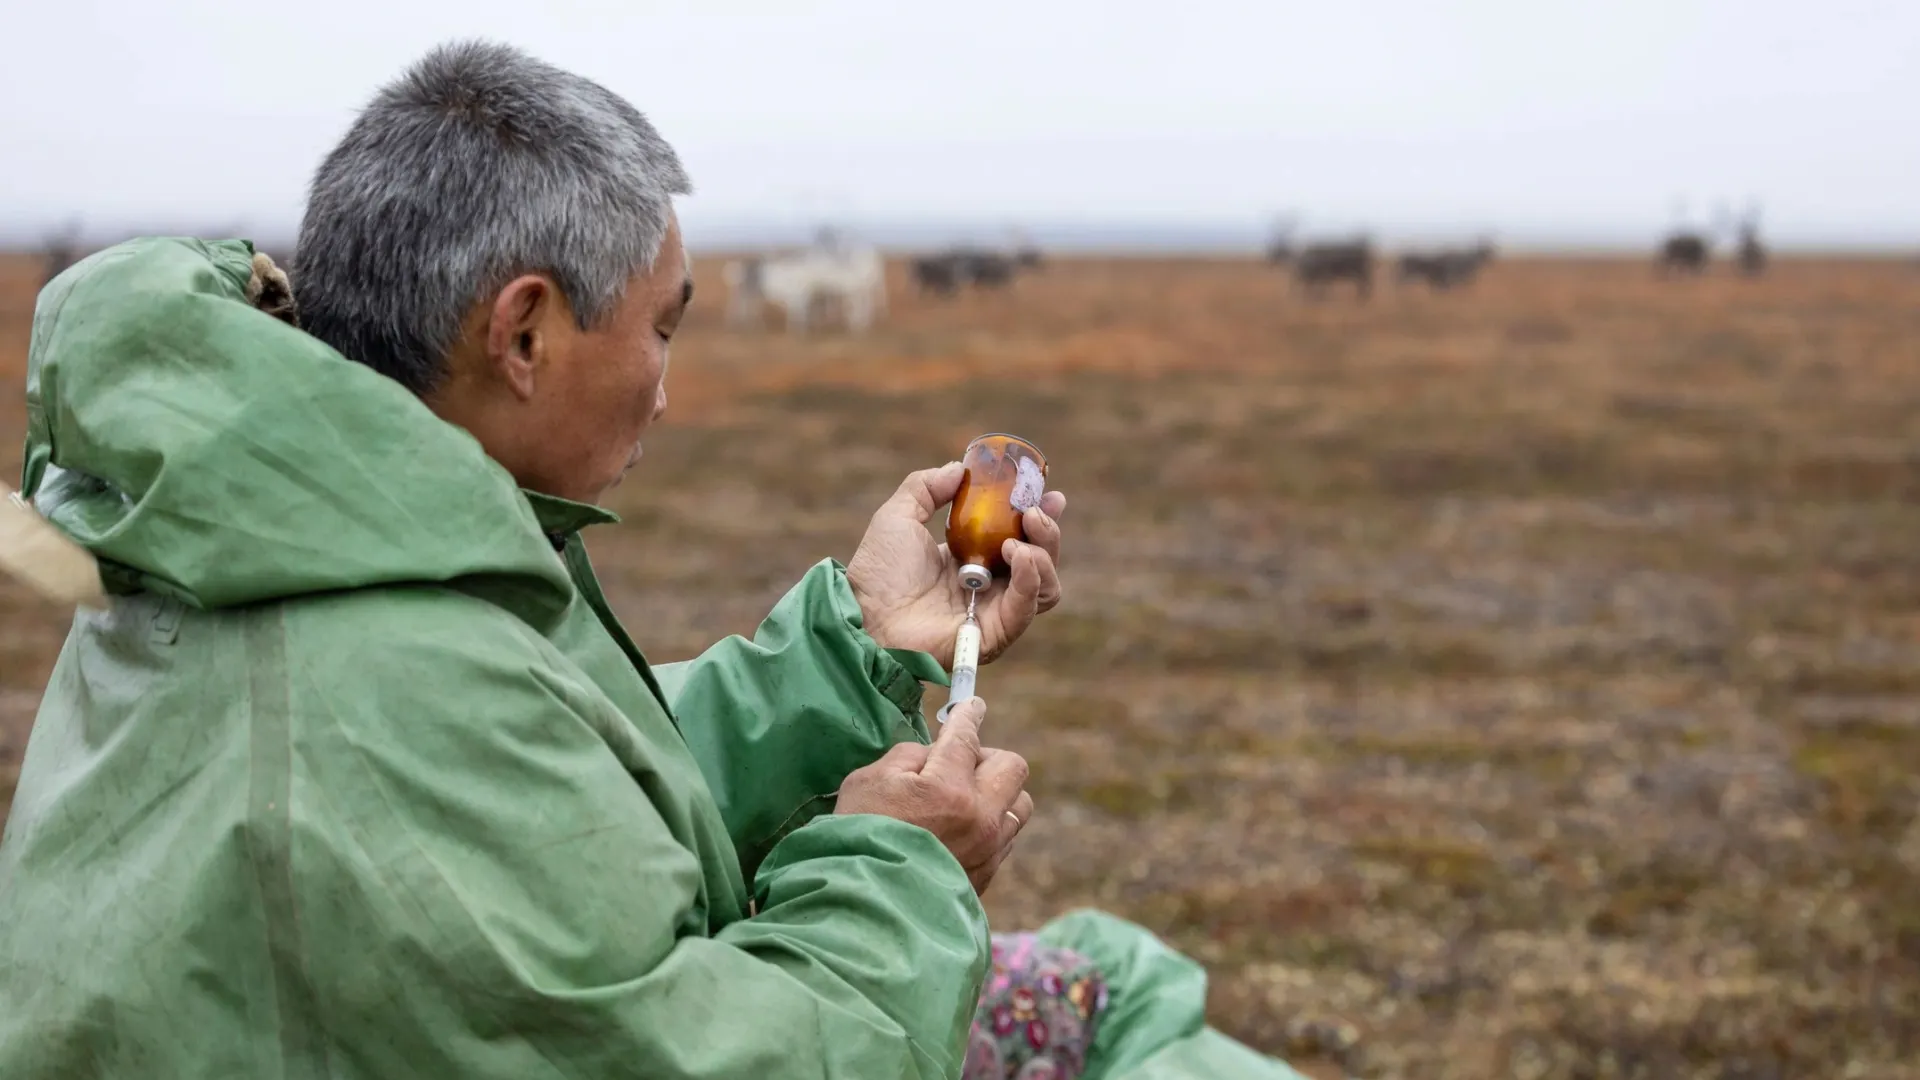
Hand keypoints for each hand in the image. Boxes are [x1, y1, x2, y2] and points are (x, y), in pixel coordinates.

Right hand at [834, 698, 1031, 893]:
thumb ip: (907, 758)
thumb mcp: (868, 782)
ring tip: (966, 799)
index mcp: (948, 786)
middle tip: (961, 763)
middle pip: (1012, 766)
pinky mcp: (987, 876)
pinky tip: (960, 832)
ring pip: (1018, 805)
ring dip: (997, 794)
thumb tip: (931, 754)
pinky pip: (1004, 838)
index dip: (968, 715)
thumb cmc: (858, 839)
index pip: (966, 736)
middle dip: (989, 757)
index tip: (972, 706)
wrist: (865, 911)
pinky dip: (989, 826)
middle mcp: (979, 816)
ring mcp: (987, 849)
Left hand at [847, 462, 1065, 668]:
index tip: (1049, 494)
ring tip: (1014, 541)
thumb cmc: (877, 572)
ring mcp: (994, 611)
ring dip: (1042, 556)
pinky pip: (1027, 607)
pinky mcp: (993, 632)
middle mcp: (989, 587)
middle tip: (1032, 512)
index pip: (1022, 538)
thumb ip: (926, 487)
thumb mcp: (898, 516)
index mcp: (973, 560)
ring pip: (1046, 587)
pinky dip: (1031, 578)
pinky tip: (1015, 554)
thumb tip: (958, 469)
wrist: (865, 612)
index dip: (1041, 516)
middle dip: (1048, 532)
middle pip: (1042, 561)